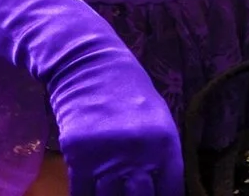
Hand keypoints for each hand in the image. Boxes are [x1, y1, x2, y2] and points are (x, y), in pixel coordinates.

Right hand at [43, 35, 181, 195]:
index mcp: (164, 144)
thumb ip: (162, 156)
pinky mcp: (78, 157)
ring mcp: (107, 157)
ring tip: (111, 193)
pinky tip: (90, 194)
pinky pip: (82, 194)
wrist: (89, 65)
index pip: (170, 193)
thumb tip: (162, 190)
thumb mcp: (159, 119)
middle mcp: (138, 154)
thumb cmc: (128, 91)